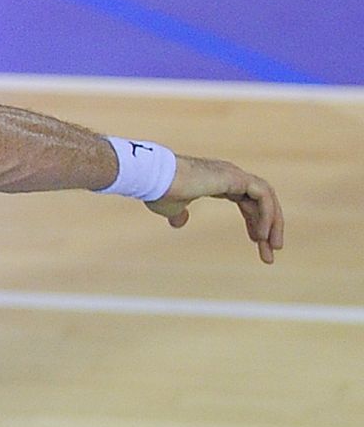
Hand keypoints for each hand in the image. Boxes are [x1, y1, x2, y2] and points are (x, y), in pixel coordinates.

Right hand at [145, 156, 284, 263]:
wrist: (153, 178)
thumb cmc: (159, 191)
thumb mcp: (172, 207)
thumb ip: (179, 214)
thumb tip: (179, 222)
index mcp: (218, 181)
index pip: (247, 202)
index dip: (255, 222)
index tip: (258, 242)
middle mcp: (230, 175)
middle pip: (260, 202)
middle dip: (268, 227)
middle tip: (272, 252)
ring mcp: (233, 174)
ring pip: (267, 198)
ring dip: (273, 223)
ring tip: (273, 247)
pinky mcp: (234, 177)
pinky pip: (262, 196)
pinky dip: (266, 215)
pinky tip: (261, 235)